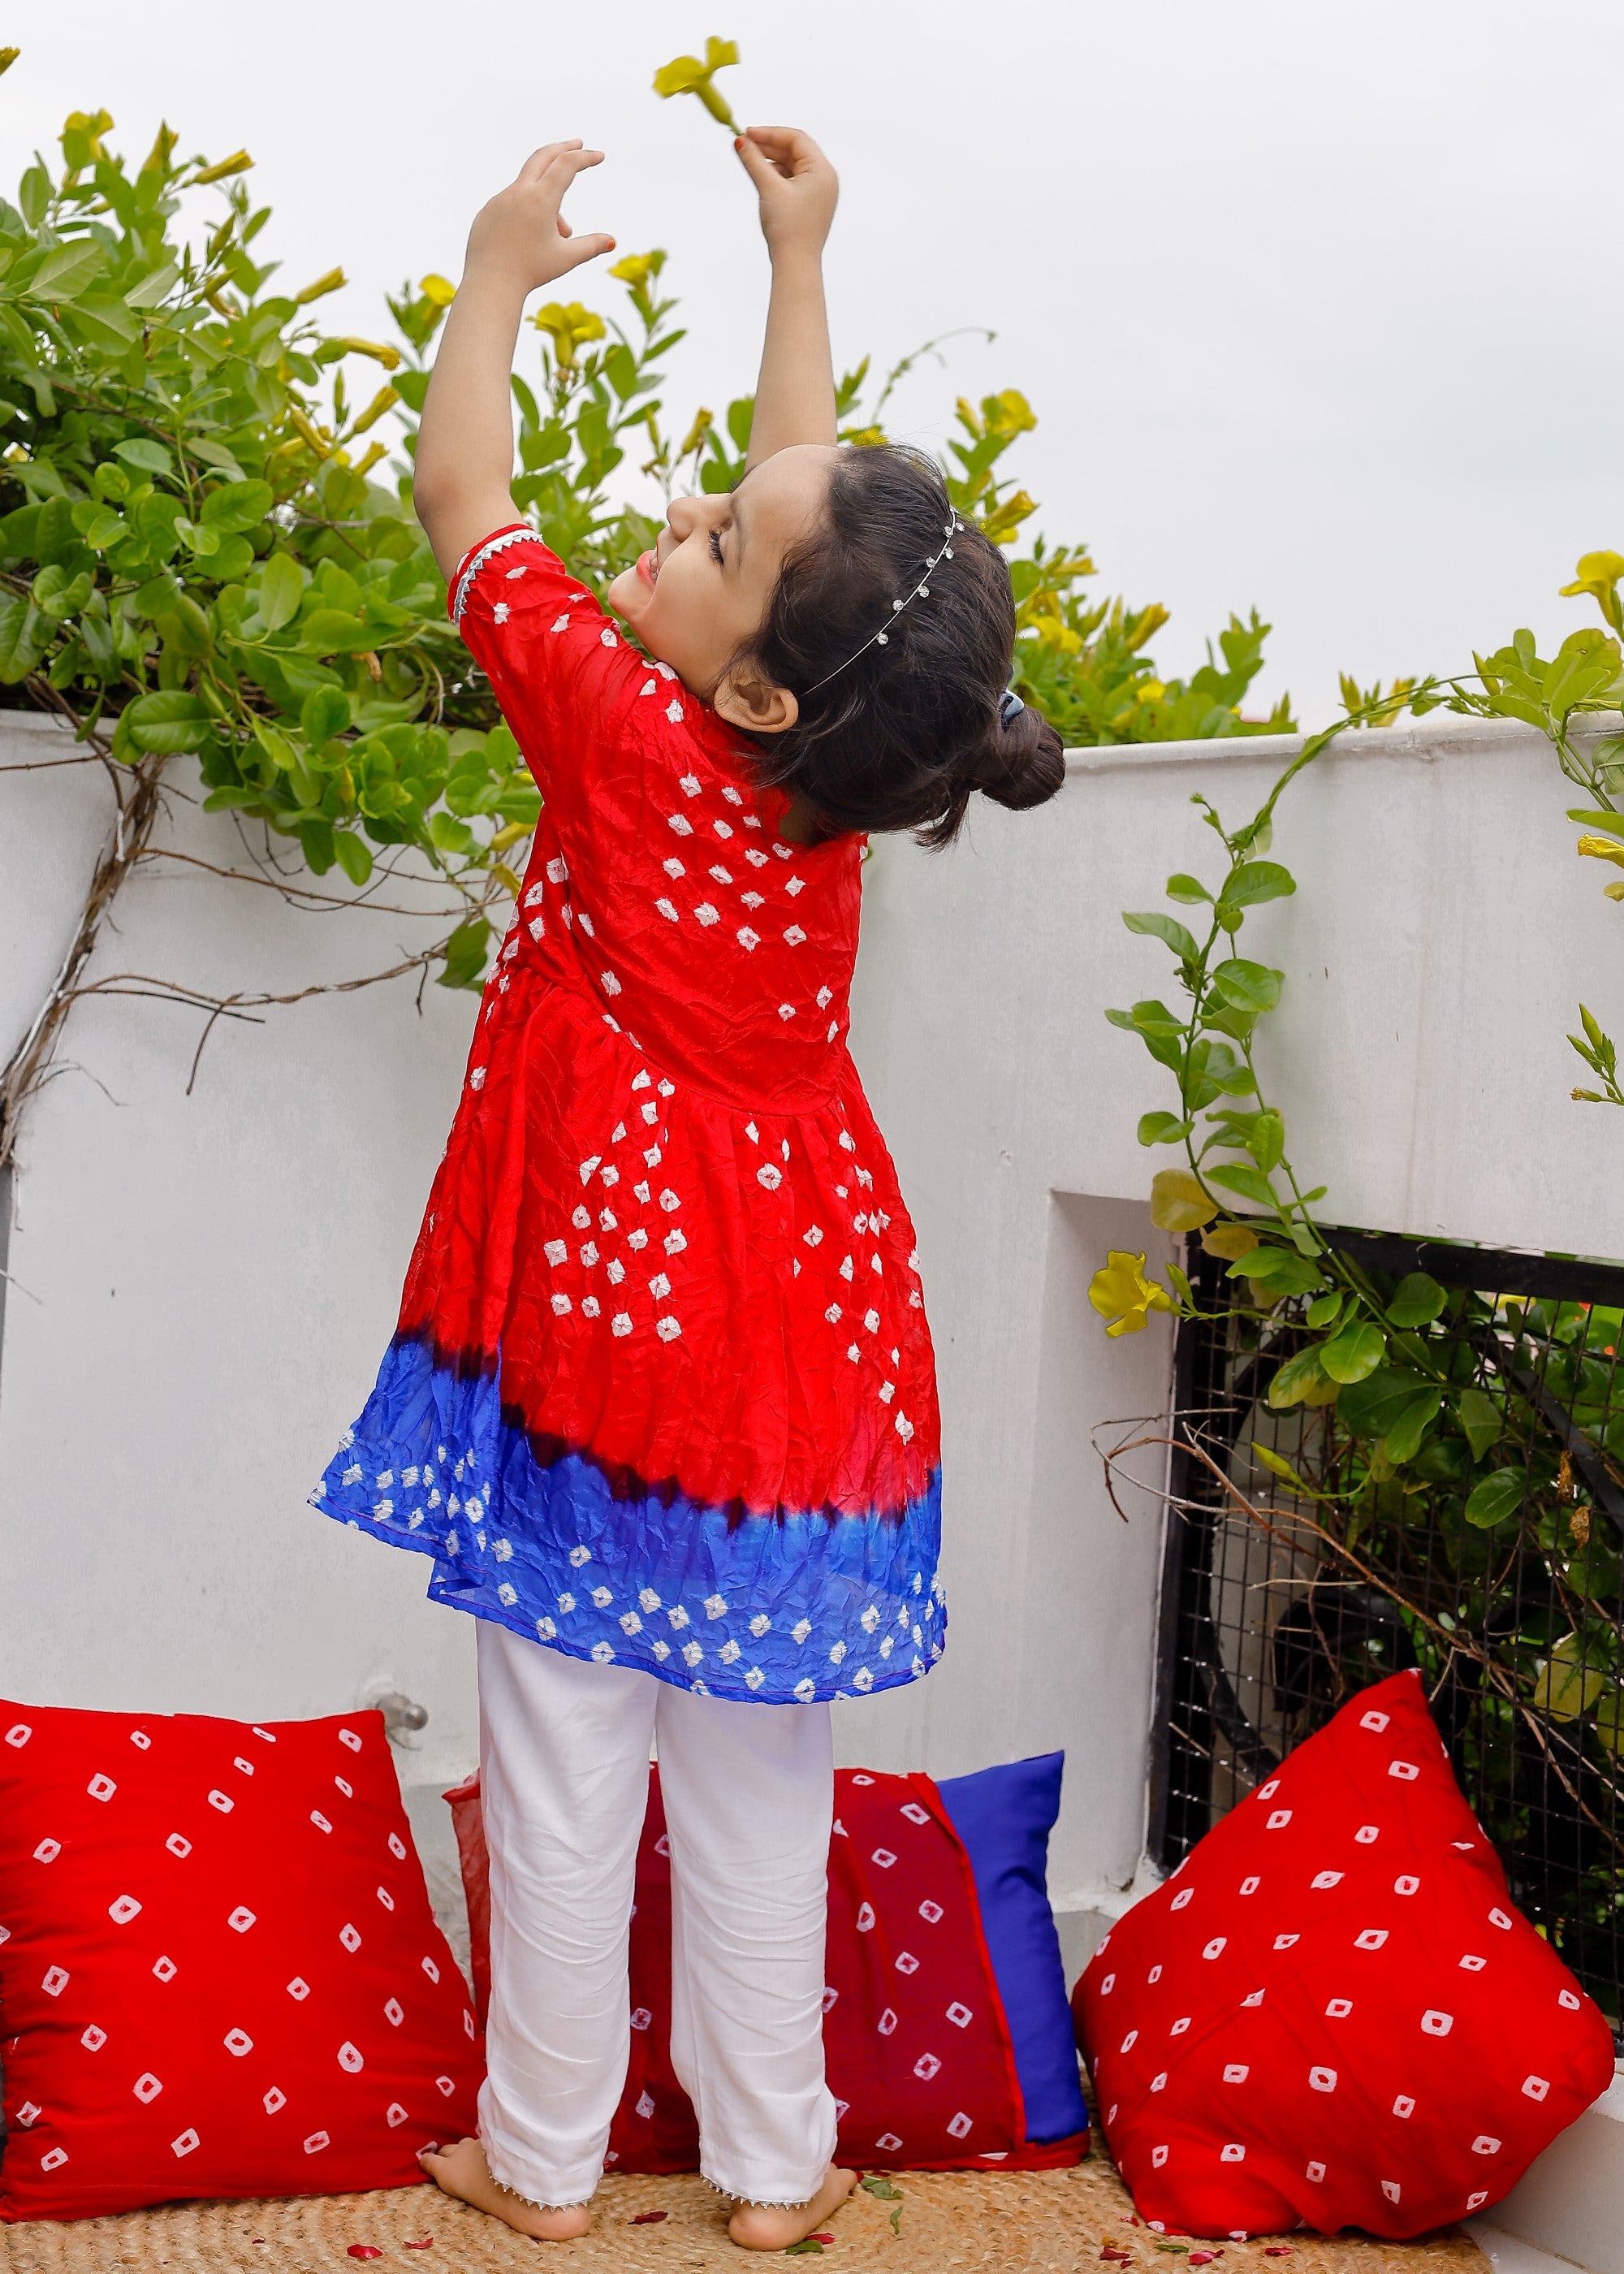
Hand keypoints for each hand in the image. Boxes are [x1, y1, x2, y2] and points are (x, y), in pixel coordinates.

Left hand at [463, 140, 614, 297]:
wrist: (490, 283)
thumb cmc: (530, 273)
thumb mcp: (565, 258)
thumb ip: (590, 246)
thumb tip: (612, 242)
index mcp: (541, 199)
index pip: (567, 165)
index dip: (585, 158)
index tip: (598, 156)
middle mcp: (519, 192)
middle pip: (543, 157)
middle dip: (563, 149)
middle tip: (578, 145)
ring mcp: (500, 199)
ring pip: (529, 190)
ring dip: (549, 202)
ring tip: (561, 231)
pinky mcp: (489, 211)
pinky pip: (512, 204)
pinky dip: (526, 213)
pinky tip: (527, 237)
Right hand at [734, 126, 837, 260]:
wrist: (796, 265)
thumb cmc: (789, 229)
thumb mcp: (768, 188)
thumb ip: (753, 161)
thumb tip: (740, 141)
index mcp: (822, 170)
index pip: (796, 139)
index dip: (770, 133)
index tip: (747, 133)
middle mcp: (825, 178)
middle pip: (794, 151)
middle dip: (768, 147)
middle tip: (744, 145)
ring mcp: (818, 192)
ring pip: (791, 166)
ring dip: (770, 162)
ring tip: (749, 163)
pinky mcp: (810, 204)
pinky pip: (792, 181)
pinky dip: (776, 177)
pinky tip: (761, 179)